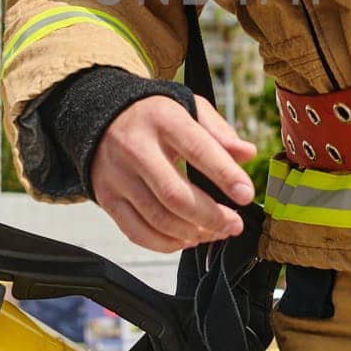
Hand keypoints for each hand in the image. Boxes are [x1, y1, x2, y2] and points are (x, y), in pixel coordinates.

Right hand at [91, 94, 257, 252]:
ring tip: (215, 232)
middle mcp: (135, 148)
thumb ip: (219, 131)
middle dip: (211, 216)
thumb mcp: (189, 107)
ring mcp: (117, 176)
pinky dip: (166, 244)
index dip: (225, 175)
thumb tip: (248, 154)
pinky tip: (187, 239)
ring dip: (192, 233)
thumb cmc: (155, 115)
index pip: (198, 150)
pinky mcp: (106, 197)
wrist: (101, 116)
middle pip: (175, 195)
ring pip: (157, 218)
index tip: (246, 195)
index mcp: (162, 120)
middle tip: (234, 225)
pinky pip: (136, 231)